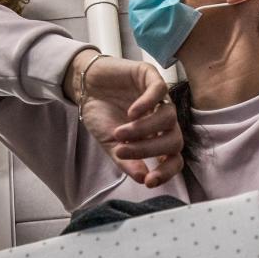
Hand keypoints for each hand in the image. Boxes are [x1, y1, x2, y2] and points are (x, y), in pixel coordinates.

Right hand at [63, 50, 183, 188]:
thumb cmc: (101, 115)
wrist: (84, 87)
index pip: (174, 158)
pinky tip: (131, 112)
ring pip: (169, 118)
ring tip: (120, 132)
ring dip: (144, 129)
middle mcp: (164, 121)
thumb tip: (143, 179)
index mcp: (158, 138)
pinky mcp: (150, 77)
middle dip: (149, 150)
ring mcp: (160, 99)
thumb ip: (128, 162)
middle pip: (175, 140)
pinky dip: (147, 104)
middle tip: (122, 150)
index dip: (167, 172)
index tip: (150, 181)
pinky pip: (159, 91)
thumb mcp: (111, 145)